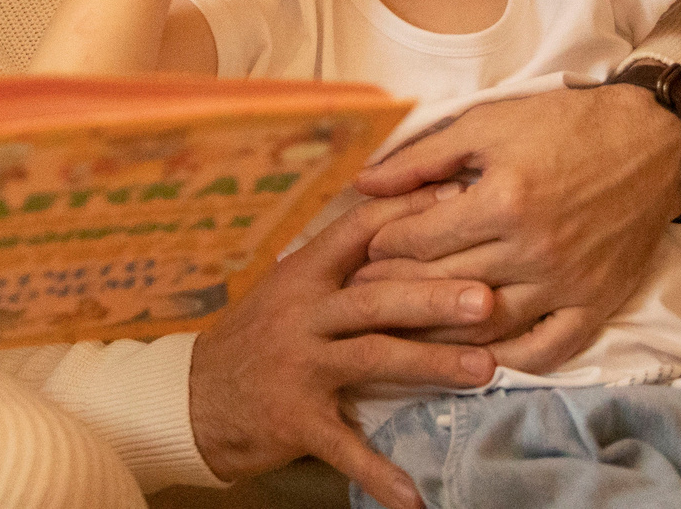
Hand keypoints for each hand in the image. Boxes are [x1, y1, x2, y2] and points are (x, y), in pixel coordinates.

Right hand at [189, 192, 496, 508]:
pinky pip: (343, 447)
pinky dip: (379, 473)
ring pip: (371, 357)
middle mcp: (301, 314)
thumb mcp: (289, 288)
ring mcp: (298, 366)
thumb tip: (407, 225)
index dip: (407, 214)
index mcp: (303, 274)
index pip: (358, 230)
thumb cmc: (257, 337)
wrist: (193, 397)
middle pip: (374, 297)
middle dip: (432, 297)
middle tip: (487, 299)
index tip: (458, 202)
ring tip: (484, 370)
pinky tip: (416, 497)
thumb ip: (340, 264)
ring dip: (431, 364)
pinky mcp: (294, 419)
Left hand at [346, 86, 680, 361]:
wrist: (650, 143)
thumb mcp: (489, 124)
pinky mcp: (595, 303)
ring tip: (403, 328)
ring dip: (437, 332)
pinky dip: (508, 359)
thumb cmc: (565, 125)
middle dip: (395, 290)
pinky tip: (477, 357)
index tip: (364, 249)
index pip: (422, 240)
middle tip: (364, 295)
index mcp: (504, 200)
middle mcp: (534, 249)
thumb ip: (424, 157)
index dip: (383, 246)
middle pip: (446, 285)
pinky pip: (546, 348)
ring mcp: (566, 283)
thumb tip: (364, 183)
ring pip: (486, 325)